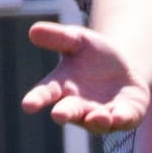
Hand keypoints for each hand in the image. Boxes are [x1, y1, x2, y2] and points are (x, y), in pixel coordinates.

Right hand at [22, 19, 151, 130]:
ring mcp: (101, 114)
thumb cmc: (93, 56)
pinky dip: (119, 119)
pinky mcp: (124, 116)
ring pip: (95, 122)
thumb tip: (33, 30)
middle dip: (64, 114)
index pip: (46, 94)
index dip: (37, 100)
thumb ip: (58, 37)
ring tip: (97, 116)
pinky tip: (118, 116)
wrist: (124, 69)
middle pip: (69, 112)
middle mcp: (79, 106)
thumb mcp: (77, 40)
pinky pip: (122, 120)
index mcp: (61, 88)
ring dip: (95, 120)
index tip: (27, 105)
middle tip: (58, 115)